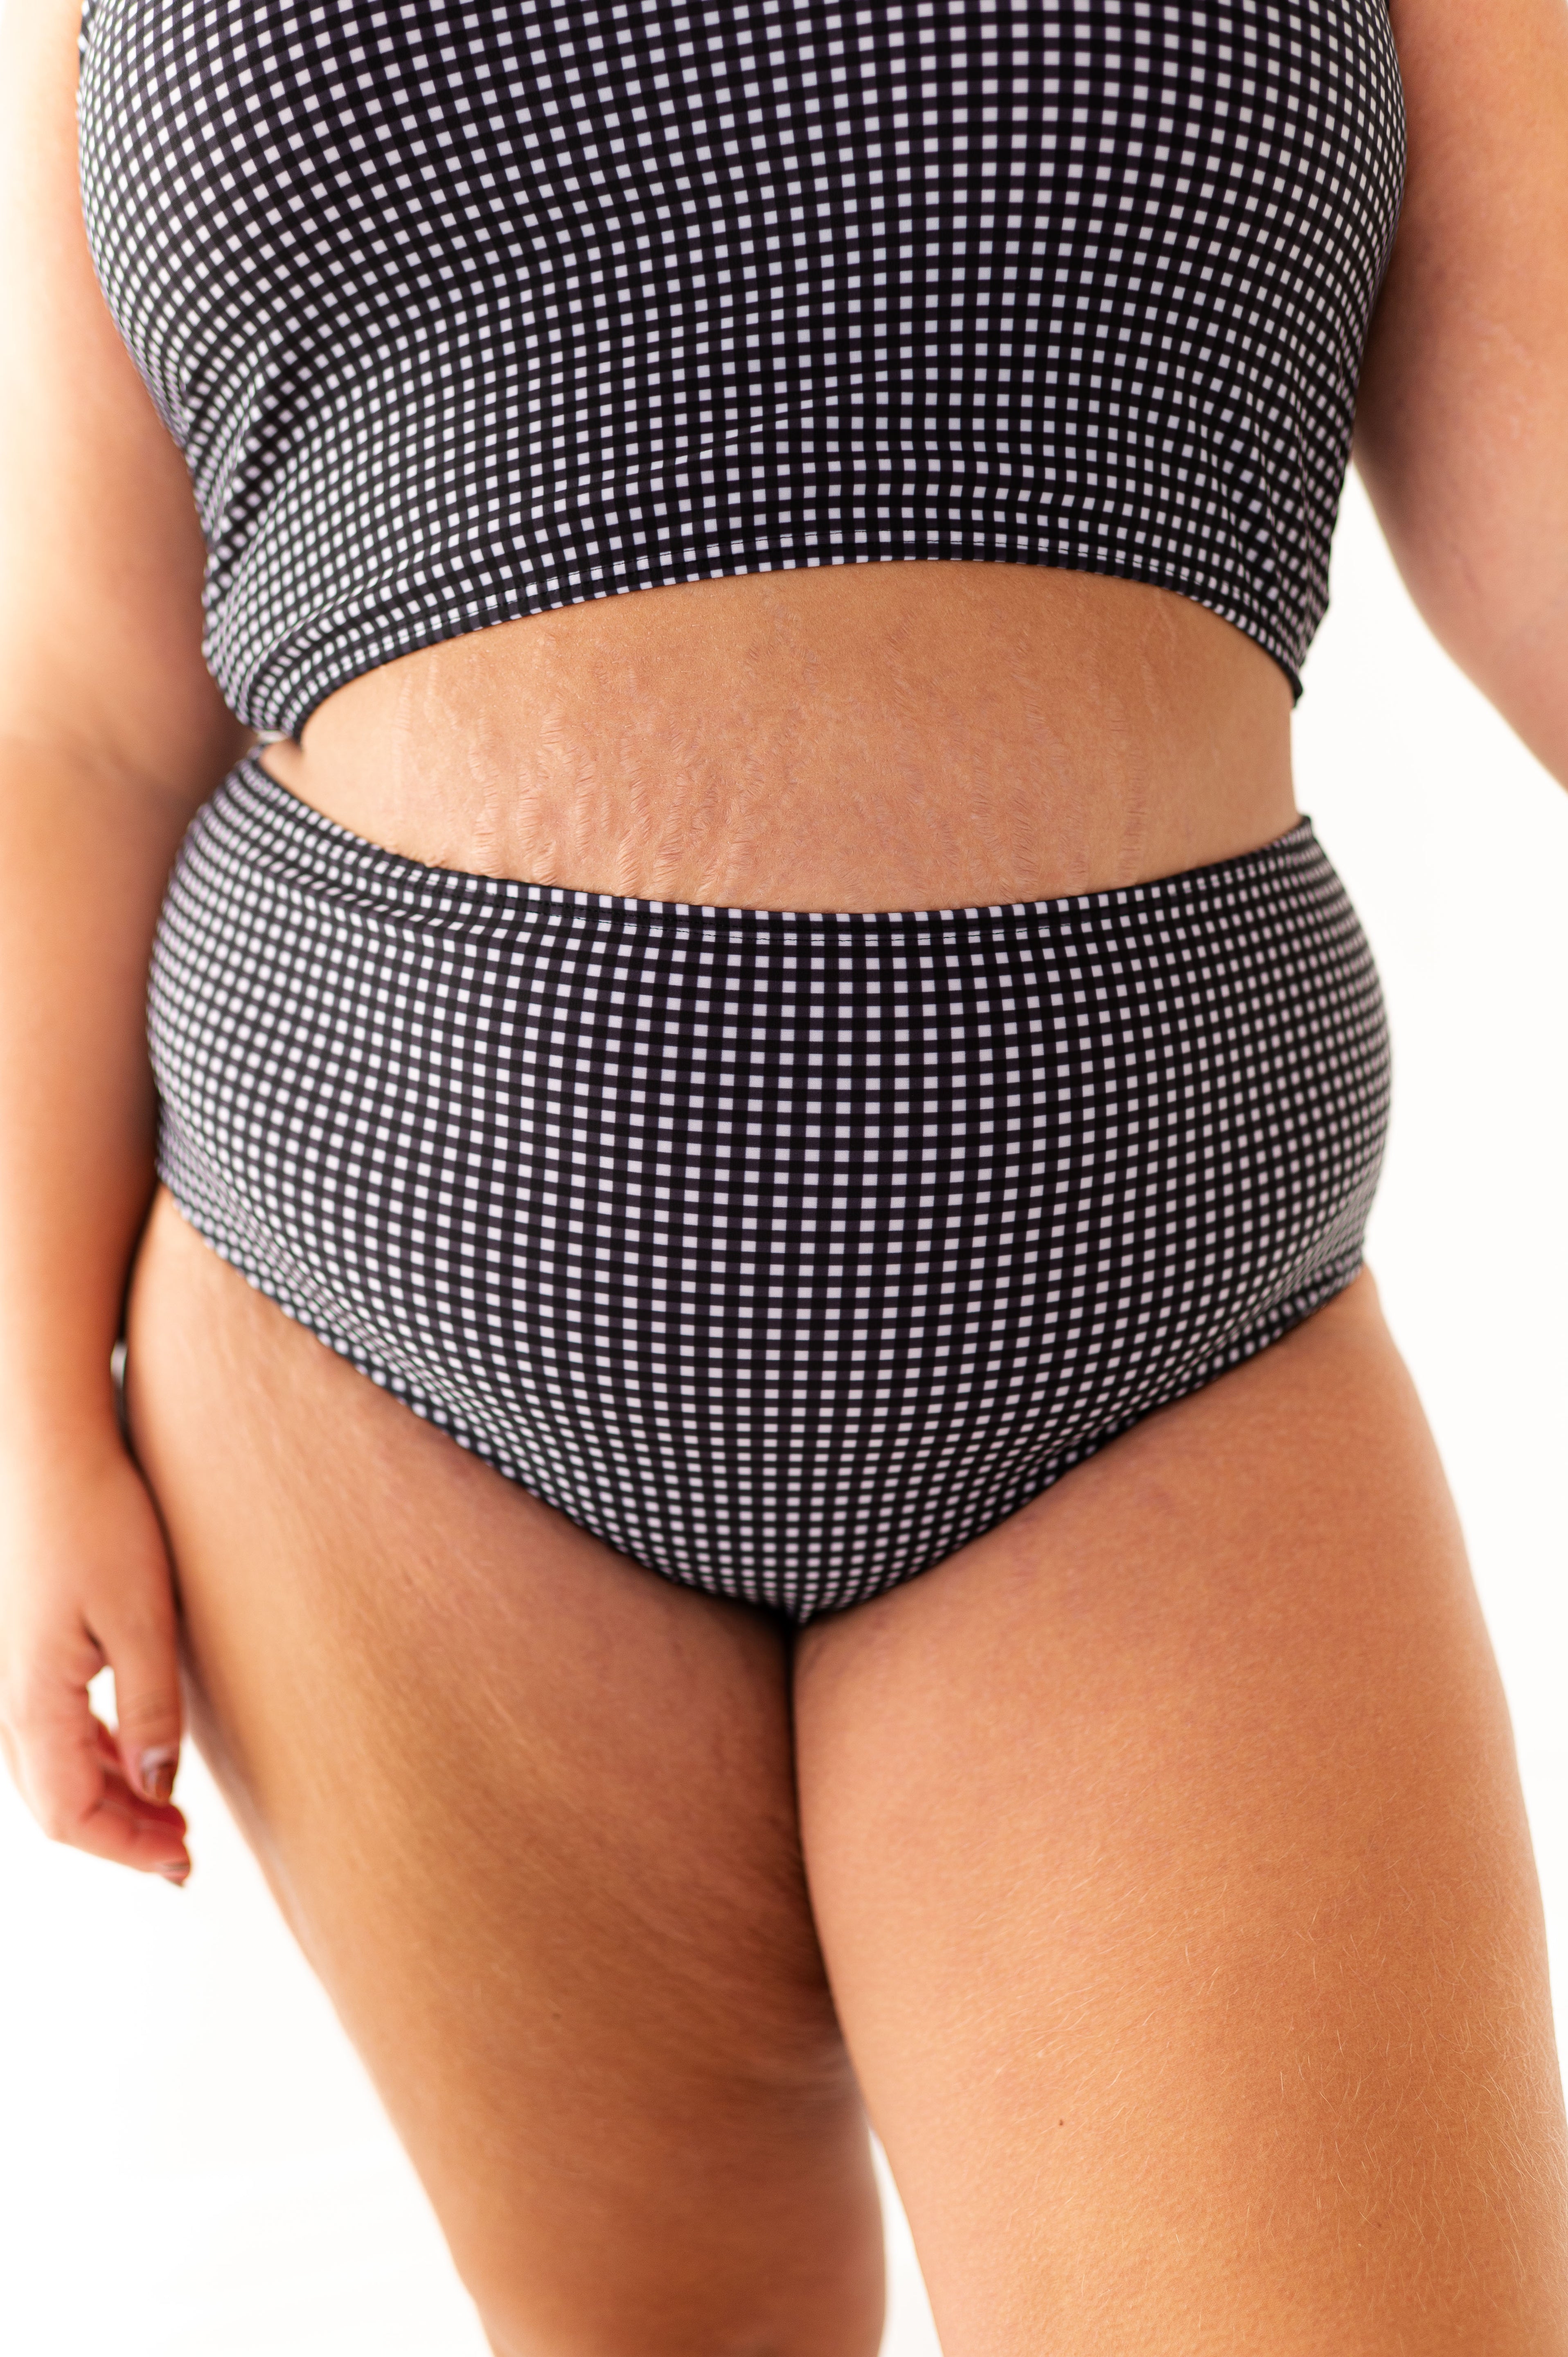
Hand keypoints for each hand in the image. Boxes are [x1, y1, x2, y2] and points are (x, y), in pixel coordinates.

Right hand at [0, 1430, 189, 1879]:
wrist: (48, 1452)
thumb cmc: (97, 1523)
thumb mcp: (144, 1620)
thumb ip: (152, 1711)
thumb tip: (161, 1788)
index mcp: (34, 1703)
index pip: (72, 1815)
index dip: (128, 1849)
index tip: (182, 1864)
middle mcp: (12, 1701)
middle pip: (59, 1804)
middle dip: (121, 1835)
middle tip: (185, 1853)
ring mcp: (16, 1678)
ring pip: (56, 1771)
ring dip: (113, 1801)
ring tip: (172, 1817)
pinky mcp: (30, 1653)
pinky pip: (57, 1733)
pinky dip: (99, 1761)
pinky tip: (140, 1758)